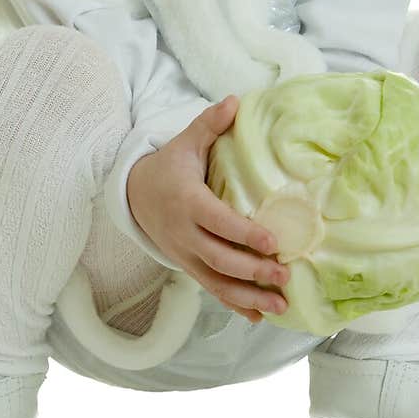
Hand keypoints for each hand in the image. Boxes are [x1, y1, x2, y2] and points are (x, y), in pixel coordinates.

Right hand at [126, 96, 290, 323]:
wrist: (133, 197)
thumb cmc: (169, 168)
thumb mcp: (185, 144)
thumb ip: (209, 125)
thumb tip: (235, 102)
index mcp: (188, 203)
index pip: (218, 222)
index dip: (244, 234)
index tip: (273, 241)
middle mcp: (185, 235)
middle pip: (220, 259)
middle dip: (253, 270)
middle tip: (284, 273)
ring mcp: (186, 256)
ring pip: (218, 282)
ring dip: (249, 296)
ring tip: (280, 303)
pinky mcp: (188, 268)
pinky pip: (213, 291)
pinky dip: (236, 305)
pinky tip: (261, 316)